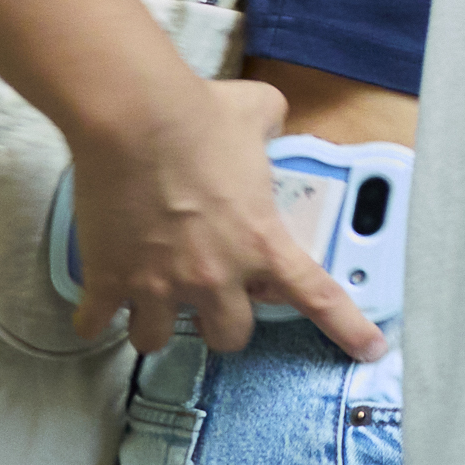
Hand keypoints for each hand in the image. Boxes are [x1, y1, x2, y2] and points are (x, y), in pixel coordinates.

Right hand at [65, 73, 381, 358]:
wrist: (135, 118)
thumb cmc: (201, 114)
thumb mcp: (259, 114)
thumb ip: (274, 128)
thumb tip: (270, 121)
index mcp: (261, 243)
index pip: (317, 296)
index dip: (347, 328)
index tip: (369, 350)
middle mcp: (214, 276)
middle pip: (228, 337)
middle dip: (222, 322)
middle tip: (211, 295)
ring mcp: (157, 284)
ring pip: (158, 340)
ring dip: (159, 323)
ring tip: (153, 298)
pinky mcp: (107, 281)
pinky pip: (95, 326)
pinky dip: (95, 319)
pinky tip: (99, 305)